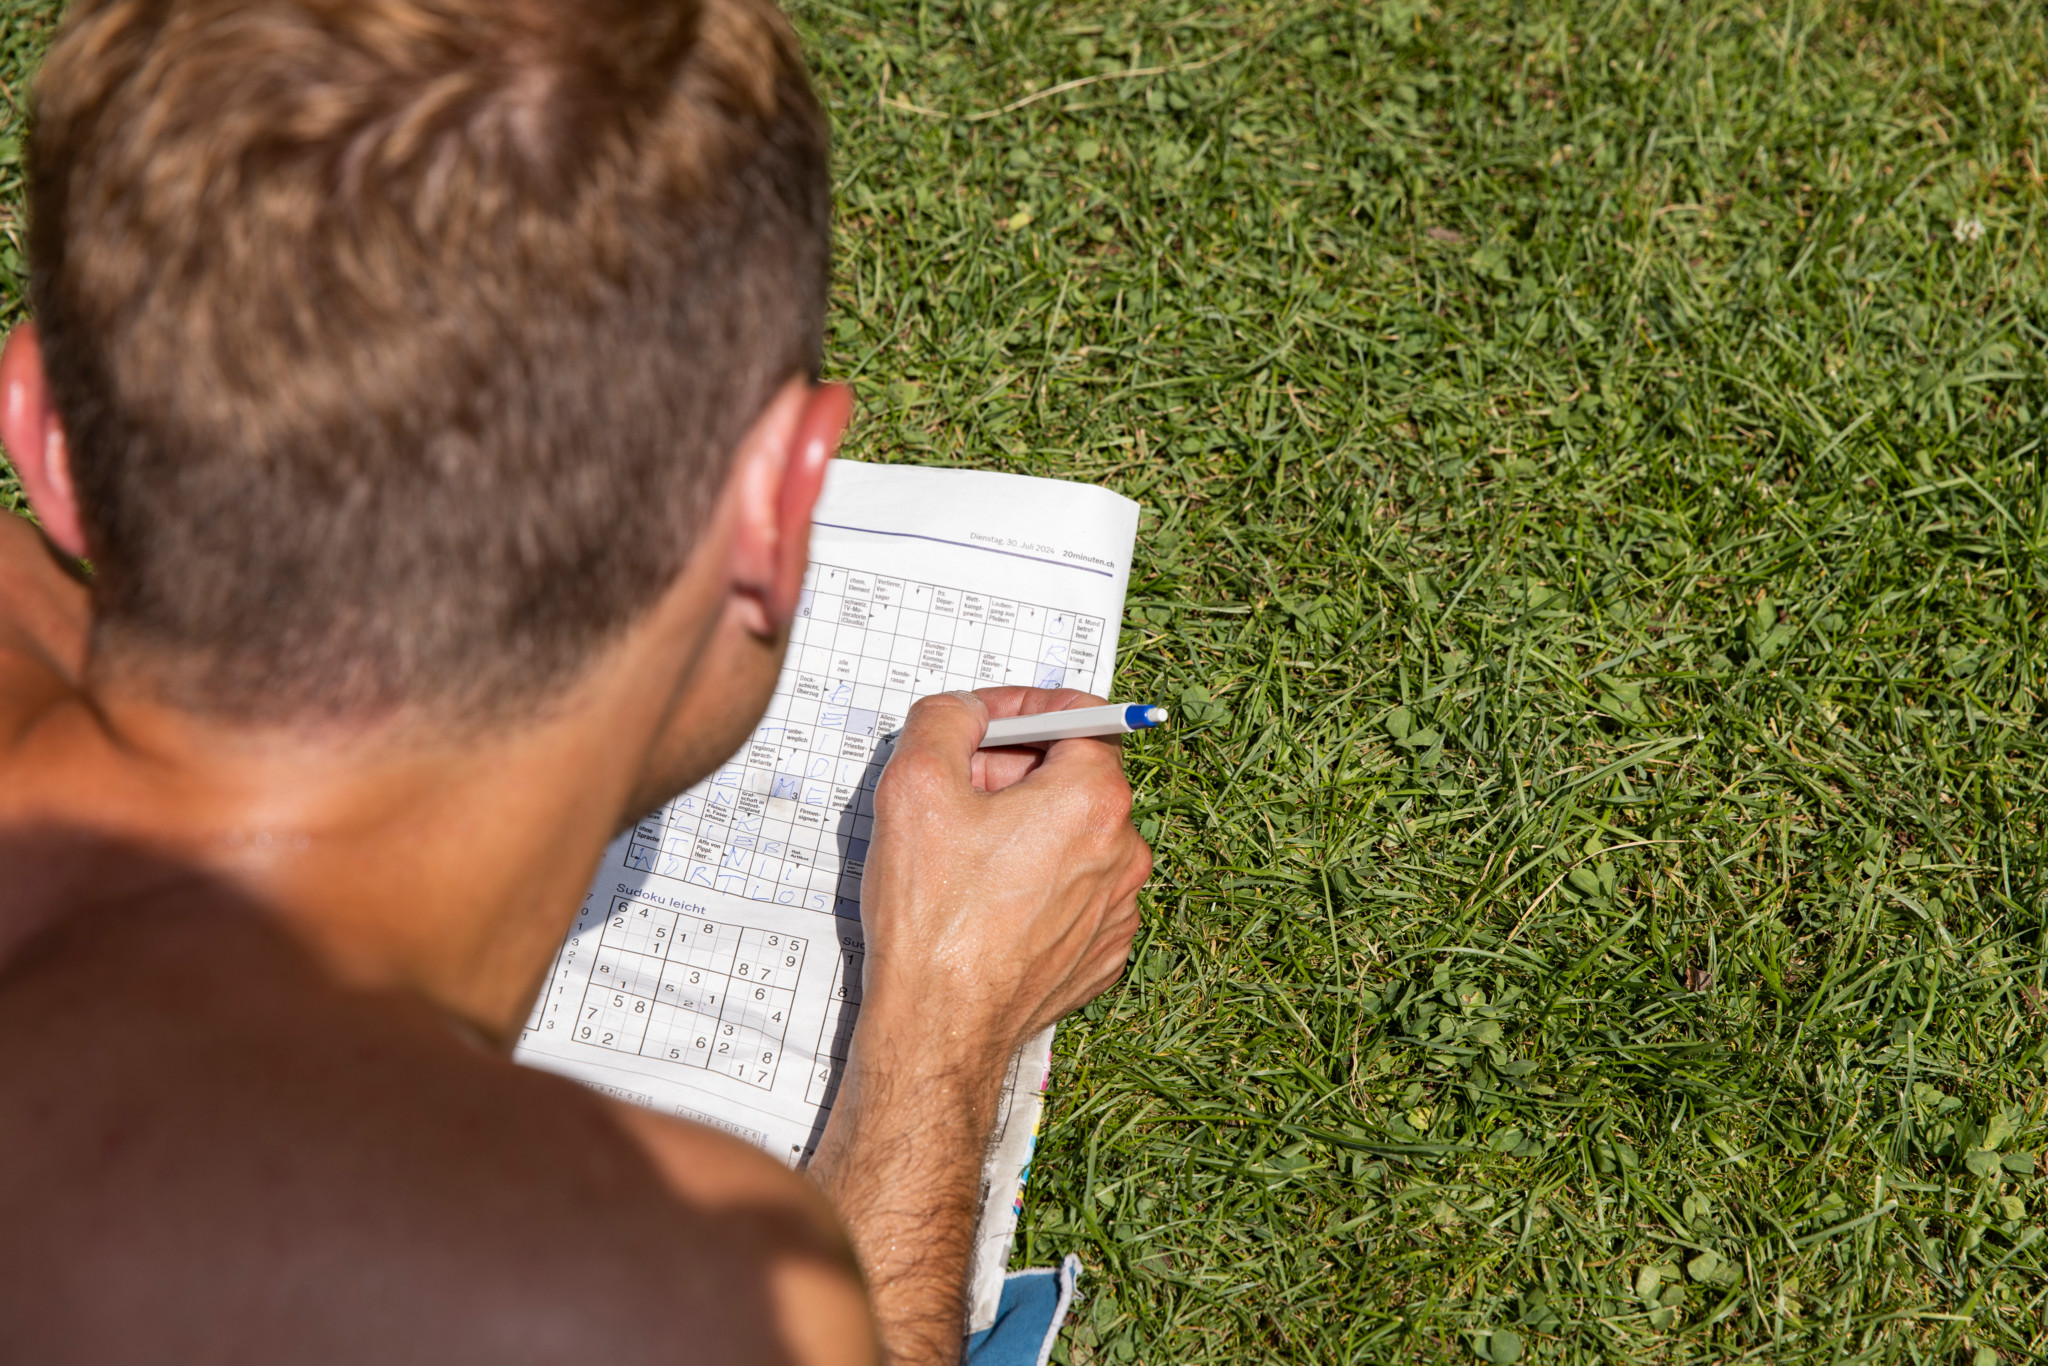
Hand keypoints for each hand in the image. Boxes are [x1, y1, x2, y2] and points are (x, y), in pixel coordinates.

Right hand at [856, 687, 1152, 1068]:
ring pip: (1072, 839)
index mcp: (1094, 799)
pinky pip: (1073, 895)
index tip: (981, 725)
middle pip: (1073, 779)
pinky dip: (1036, 886)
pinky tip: (986, 904)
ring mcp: (1118, 909)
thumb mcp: (914, 785)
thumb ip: (945, 719)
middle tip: (955, 795)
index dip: (1021, 710)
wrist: (940, 1029)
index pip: (1079, 715)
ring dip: (1024, 831)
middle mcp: (1123, 851)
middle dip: (1013, 774)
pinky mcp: (1101, 953)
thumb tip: (966, 711)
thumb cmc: (931, 917)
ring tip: (964, 859)